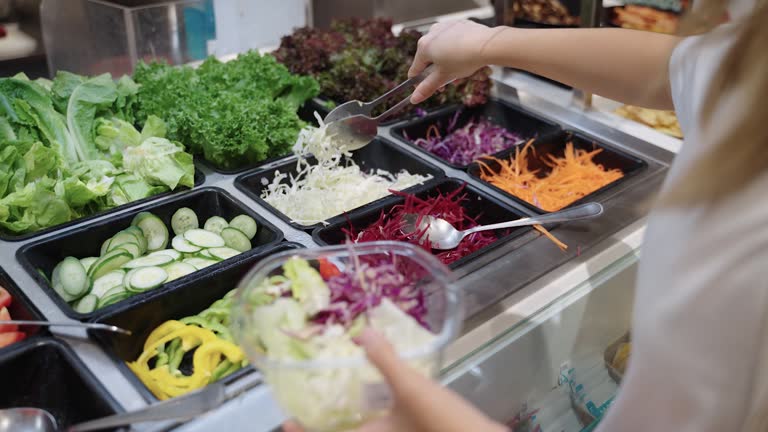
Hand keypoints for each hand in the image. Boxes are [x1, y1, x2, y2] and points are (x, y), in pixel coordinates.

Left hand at [283, 329, 506, 431]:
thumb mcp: (412, 388)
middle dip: (327, 423)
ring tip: (344, 396)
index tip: (287, 419)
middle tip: (314, 401)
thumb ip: (387, 360)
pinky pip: (384, 428)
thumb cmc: (441, 425)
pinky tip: (384, 398)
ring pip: (366, 430)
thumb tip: (366, 332)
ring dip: (353, 418)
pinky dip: (376, 416)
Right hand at [409, 20, 507, 103]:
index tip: (429, 89)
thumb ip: (427, 88)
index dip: (420, 83)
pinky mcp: (457, 24)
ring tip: (460, 69)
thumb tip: (414, 99)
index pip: (415, 70)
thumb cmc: (463, 59)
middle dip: (437, 72)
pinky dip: (455, 50)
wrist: (487, 44)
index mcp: (423, 47)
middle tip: (449, 80)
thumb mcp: (444, 77)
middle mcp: (431, 34)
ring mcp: (444, 27)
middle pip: (429, 59)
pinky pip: (452, 40)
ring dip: (447, 62)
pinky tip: (465, 56)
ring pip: (441, 49)